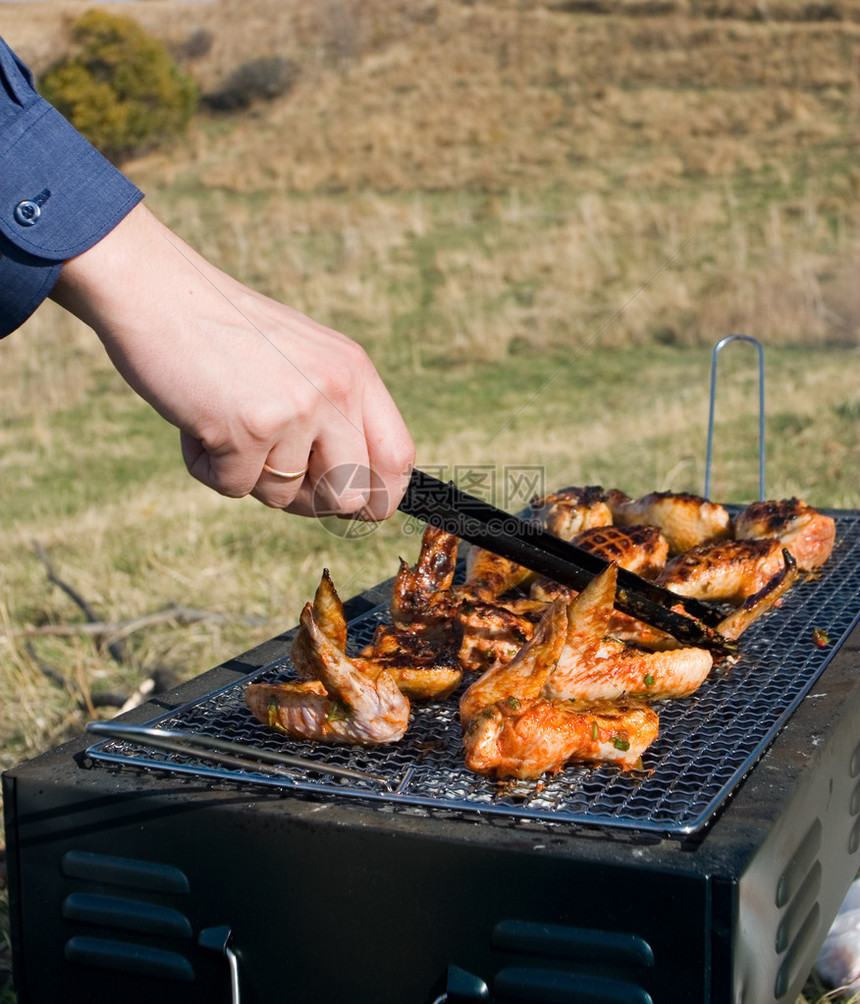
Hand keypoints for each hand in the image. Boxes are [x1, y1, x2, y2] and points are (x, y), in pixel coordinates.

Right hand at [49, 203, 413, 518]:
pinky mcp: (247, 428)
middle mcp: (335, 390)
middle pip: (350, 496)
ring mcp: (295, 410)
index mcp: (354, 372)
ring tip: (224, 421)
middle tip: (269, 468)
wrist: (155, 290)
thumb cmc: (224, 333)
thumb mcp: (302, 359)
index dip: (381, 498)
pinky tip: (196, 421)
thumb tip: (354, 499)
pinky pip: (234, 488)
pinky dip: (208, 467)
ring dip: (247, 475)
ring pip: (285, 497)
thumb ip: (333, 415)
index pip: (398, 458)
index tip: (357, 509)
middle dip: (310, 503)